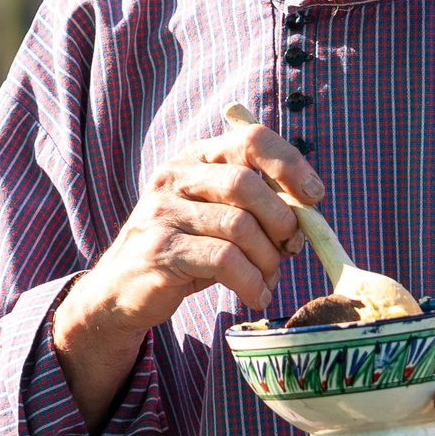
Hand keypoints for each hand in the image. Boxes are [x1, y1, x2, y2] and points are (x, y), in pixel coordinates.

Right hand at [62, 111, 322, 337]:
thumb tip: (308, 215)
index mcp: (195, 158)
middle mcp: (175, 177)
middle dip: (282, 220)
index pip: (251, 140)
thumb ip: (254, 205)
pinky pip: (225, 261)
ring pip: (240, 227)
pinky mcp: (160, 252)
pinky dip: (252, 282)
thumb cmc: (183, 250)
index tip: (314, 196)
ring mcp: (163, 213)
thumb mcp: (215, 215)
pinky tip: (256, 295)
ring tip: (269, 279)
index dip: (290, 164)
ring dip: (268, 259)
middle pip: (246, 184)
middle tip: (291, 248)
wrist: (120, 289)